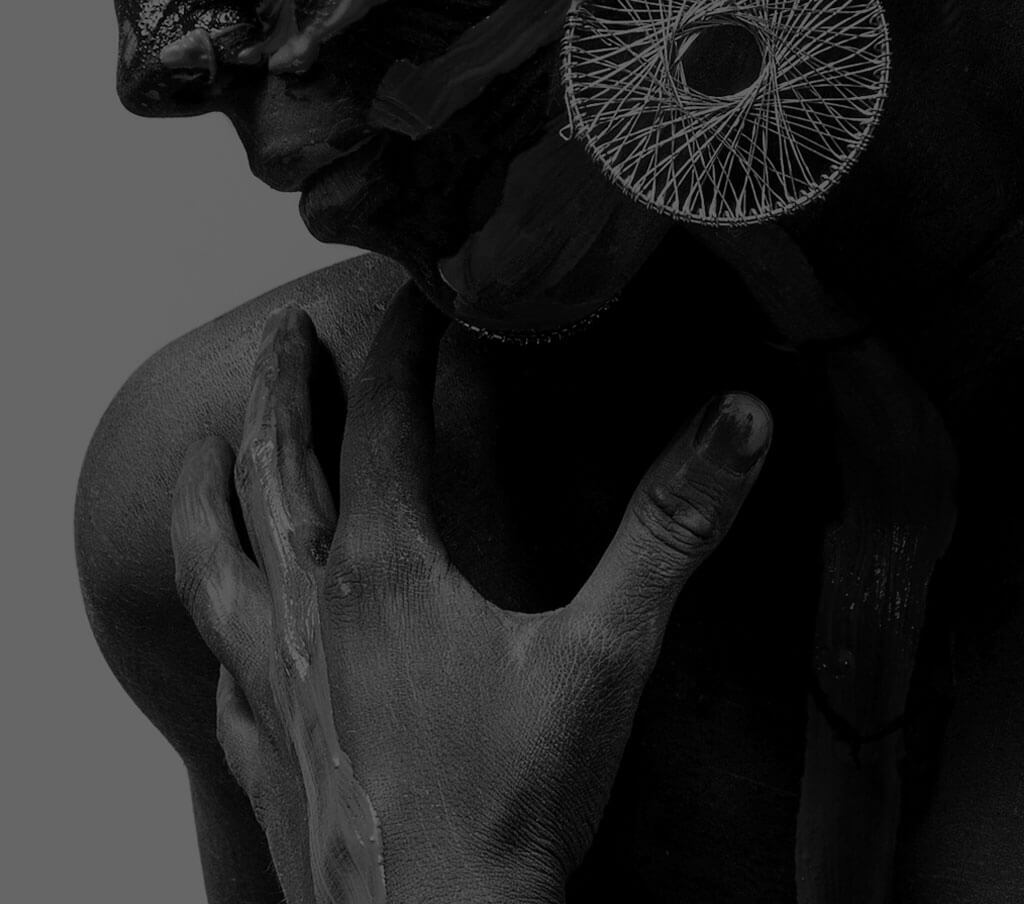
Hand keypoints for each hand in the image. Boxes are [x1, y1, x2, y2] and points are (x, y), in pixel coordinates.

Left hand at [170, 287, 771, 902]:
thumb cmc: (514, 800)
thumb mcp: (609, 649)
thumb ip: (672, 527)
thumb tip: (736, 421)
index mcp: (386, 570)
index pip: (383, 425)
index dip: (400, 353)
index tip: (420, 304)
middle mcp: (311, 612)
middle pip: (276, 472)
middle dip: (280, 394)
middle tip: (285, 342)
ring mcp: (275, 684)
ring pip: (213, 561)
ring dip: (205, 491)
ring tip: (206, 450)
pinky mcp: (265, 752)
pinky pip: (220, 671)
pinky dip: (216, 626)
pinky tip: (227, 632)